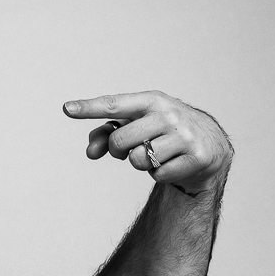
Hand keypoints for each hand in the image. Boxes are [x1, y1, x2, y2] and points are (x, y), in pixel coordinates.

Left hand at [62, 91, 232, 196]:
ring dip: (141, 163)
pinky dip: (160, 174)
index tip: (66, 108)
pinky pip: (158, 175)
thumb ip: (107, 134)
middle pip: (120, 141)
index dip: (89, 108)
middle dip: (120, 150)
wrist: (208, 144)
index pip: (115, 105)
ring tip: (157, 153)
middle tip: (134, 147)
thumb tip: (90, 152)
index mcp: (152, 100)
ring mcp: (184, 135)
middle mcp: (169, 114)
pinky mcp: (196, 156)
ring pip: (137, 160)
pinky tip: (173, 163)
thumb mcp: (137, 126)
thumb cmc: (161, 132)